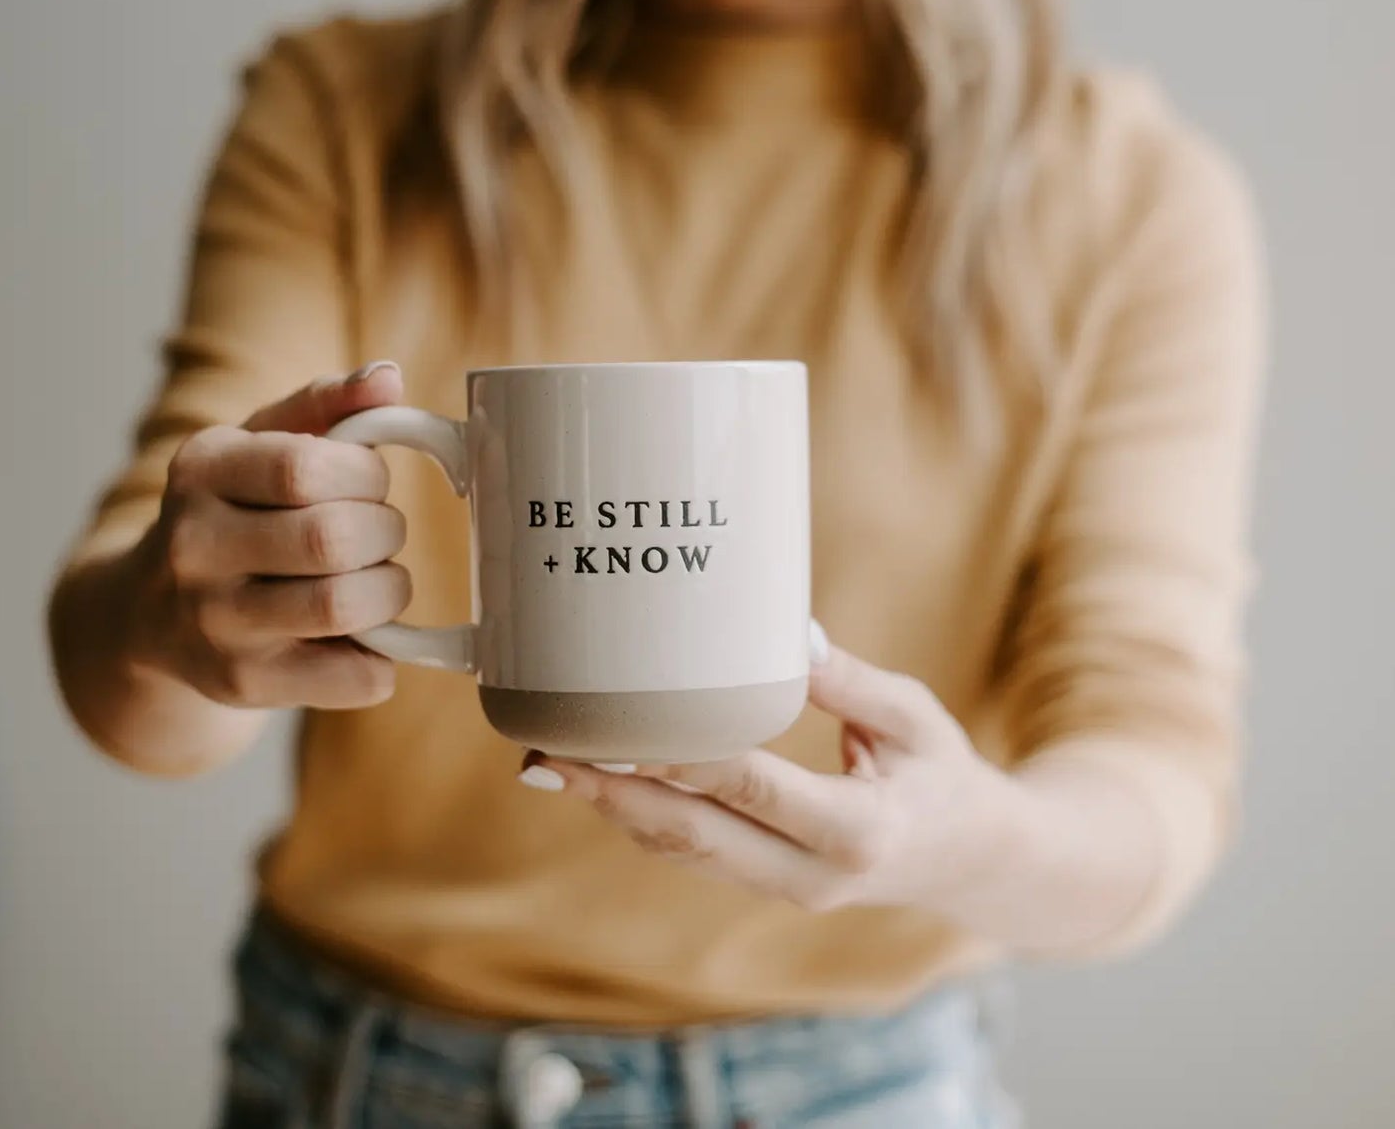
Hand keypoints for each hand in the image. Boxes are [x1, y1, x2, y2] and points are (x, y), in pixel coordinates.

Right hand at [137, 361, 412, 709]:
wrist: (147, 616)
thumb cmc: (233, 512)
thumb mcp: (260, 442)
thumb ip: (329, 404)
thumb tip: (388, 378)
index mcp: (200, 471)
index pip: (305, 467)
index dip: (365, 475)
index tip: (369, 482)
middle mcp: (193, 548)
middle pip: (332, 539)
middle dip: (385, 531)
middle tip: (379, 532)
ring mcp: (214, 624)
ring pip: (344, 605)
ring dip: (389, 589)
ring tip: (376, 579)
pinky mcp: (243, 684)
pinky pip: (356, 676)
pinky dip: (384, 656)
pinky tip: (363, 634)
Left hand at [520, 634, 1019, 919]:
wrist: (975, 865)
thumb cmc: (947, 778)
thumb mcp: (914, 719)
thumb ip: (848, 682)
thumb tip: (783, 632)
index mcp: (857, 830)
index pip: (752, 790)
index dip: (680, 759)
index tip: (620, 727)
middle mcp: (813, 874)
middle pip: (696, 835)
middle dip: (616, 795)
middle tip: (548, 755)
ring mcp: (787, 890)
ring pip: (686, 852)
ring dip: (616, 810)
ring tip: (551, 765)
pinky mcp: (769, 885)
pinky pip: (696, 855)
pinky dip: (645, 819)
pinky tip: (603, 784)